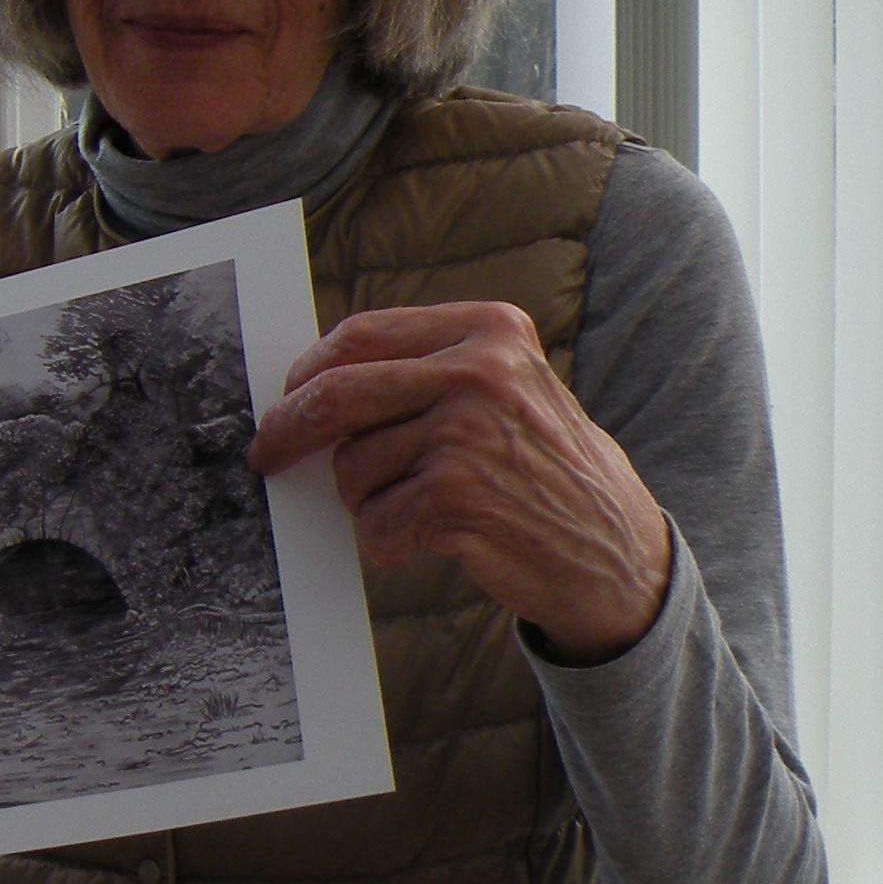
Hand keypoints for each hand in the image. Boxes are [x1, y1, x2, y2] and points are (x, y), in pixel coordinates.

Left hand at [247, 301, 671, 661]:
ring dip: (366, 500)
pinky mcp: (457, 497)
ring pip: (353, 467)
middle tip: (267, 453)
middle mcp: (480, 371)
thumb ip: (422, 373)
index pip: (361, 335)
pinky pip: (376, 521)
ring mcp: (468, 433)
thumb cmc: (542, 471)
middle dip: (289, 428)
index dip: (309, 370)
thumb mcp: (501, 391)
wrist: (615, 554)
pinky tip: (431, 540)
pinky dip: (387, 542)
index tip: (285, 398)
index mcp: (487, 330)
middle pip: (338, 393)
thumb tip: (313, 382)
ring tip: (422, 509)